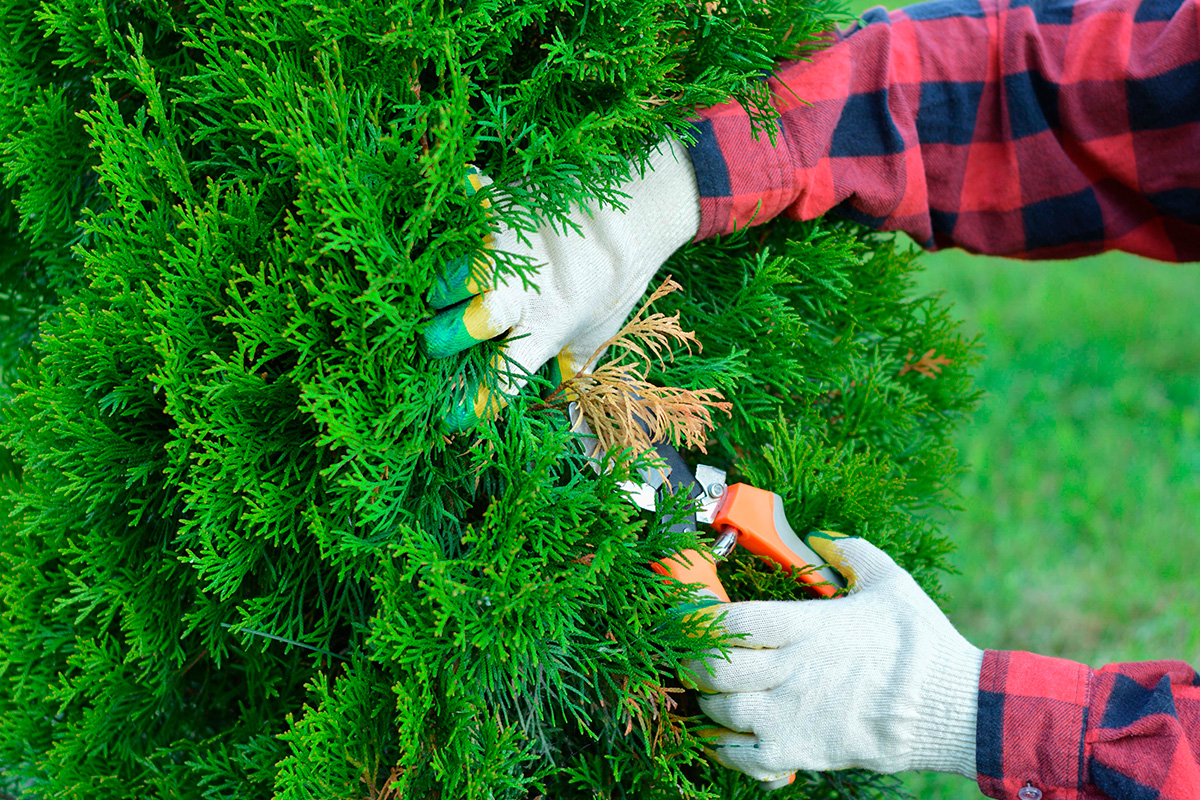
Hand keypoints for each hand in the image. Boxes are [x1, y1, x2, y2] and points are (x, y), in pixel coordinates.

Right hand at [421, 138, 700, 430]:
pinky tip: (439, 236)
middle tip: (436, 342)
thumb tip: (578, 434)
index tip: (450, 415)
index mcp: (549, 326)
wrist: (632, 214)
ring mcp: (507, 246)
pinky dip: (447, 226)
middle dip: (440, 341)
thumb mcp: (597, 337)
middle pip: (465, 325)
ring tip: (439, 296)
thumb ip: (573, 375)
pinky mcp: (498, 206)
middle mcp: (524, 290)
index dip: (473, 400)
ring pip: (451, 274)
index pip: (504, 373)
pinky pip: (458, 218)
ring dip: (439, 290)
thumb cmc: (613, 284)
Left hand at [684, 532, 982, 781]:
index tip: (690, 616)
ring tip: (714, 695)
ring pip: (719, 711)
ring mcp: (790, 716)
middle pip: (712, 667)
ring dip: (708, 703)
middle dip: (694, 661)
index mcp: (806, 626)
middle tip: (693, 657)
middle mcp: (790, 670)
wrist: (956, 709)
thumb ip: (850, 554)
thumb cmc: (923, 645)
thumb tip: (824, 540)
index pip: (731, 621)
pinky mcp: (800, 753)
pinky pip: (741, 758)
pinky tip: (727, 737)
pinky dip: (725, 749)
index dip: (700, 618)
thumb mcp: (890, 582)